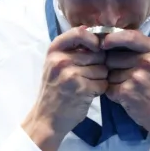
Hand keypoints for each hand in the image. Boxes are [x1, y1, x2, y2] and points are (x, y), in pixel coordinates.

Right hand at [22, 27, 108, 150]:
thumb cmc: (54, 90)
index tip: (97, 47)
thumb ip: (72, 50)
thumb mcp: (55, 64)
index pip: (80, 32)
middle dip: (99, 64)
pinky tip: (88, 95)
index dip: (94, 39)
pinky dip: (99, 90)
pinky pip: (103, 83)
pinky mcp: (81, 89)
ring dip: (100, 79)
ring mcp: (70, 74)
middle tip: (87, 76)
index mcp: (54, 50)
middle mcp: (60, 60)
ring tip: (86, 86)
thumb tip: (98, 35)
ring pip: (103, 69)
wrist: (46, 119)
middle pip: (98, 53)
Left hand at [101, 30, 149, 143]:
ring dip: (112, 80)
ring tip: (128, 86)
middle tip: (126, 75)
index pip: (128, 36)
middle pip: (112, 56)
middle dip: (112, 65)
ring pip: (108, 72)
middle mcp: (146, 61)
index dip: (113, 37)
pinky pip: (108, 87)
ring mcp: (136, 76)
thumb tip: (109, 37)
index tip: (105, 42)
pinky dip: (113, 92)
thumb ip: (138, 48)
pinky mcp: (127, 91)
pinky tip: (125, 96)